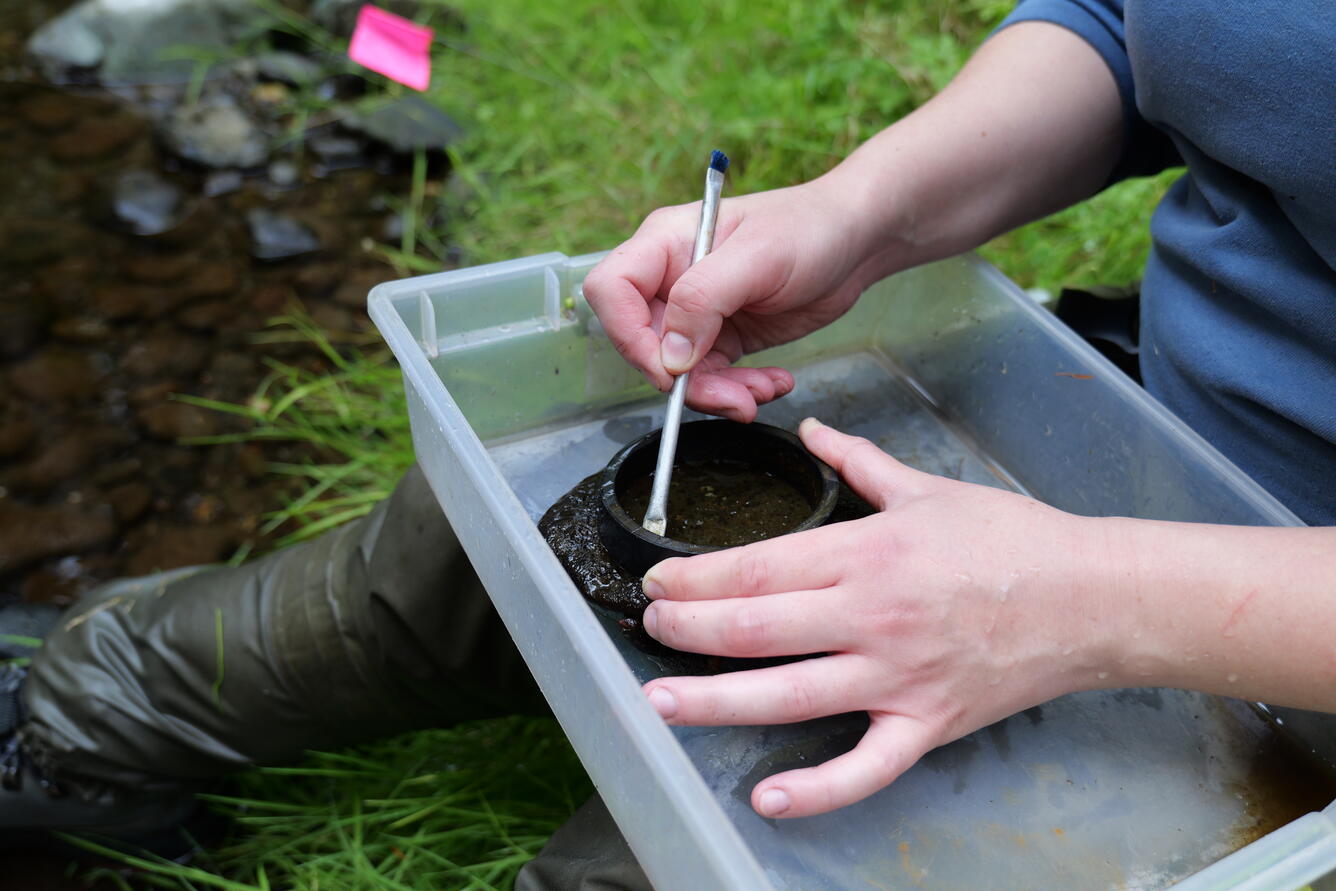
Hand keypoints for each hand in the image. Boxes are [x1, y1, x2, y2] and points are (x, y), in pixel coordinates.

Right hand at [582, 181, 894, 421]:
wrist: (857, 240)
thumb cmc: (810, 228)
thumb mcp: (758, 258)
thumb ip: (704, 300)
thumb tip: (669, 358)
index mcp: (665, 243)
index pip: (611, 291)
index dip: (627, 335)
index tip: (668, 370)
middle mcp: (671, 279)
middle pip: (644, 343)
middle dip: (686, 380)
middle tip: (734, 398)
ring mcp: (696, 312)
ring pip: (679, 371)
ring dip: (718, 393)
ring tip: (763, 392)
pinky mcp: (722, 337)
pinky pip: (713, 378)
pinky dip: (740, 391)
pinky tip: (775, 383)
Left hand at [638, 418, 1125, 817]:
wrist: (1092, 596)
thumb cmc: (1012, 540)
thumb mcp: (927, 488)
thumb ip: (857, 460)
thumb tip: (812, 428)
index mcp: (865, 553)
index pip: (756, 567)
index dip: (695, 578)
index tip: (659, 583)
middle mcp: (870, 617)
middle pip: (756, 630)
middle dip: (688, 631)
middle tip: (649, 630)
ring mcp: (896, 678)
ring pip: (788, 696)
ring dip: (715, 701)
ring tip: (661, 702)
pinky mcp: (926, 724)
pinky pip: (864, 769)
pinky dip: (816, 789)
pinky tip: (768, 797)